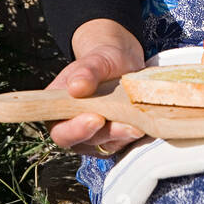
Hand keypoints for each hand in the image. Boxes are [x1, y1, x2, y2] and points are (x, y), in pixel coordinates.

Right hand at [46, 28, 146, 156]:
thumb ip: (85, 72)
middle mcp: (74, 127)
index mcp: (59, 110)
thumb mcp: (96, 59)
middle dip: (107, 134)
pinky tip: (144, 124)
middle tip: (126, 125)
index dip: (75, 130)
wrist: (122, 63)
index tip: (96, 118)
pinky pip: (124, 142)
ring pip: (108, 144)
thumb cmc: (103, 61)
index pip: (60, 130)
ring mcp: (96, 136)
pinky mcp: (116, 139)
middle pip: (86, 142)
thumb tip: (75, 87)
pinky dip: (134, 134)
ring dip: (124, 136)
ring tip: (139, 125)